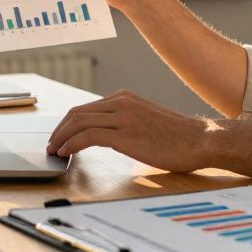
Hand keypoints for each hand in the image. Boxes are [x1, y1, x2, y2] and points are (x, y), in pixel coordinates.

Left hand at [46, 90, 214, 173]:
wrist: (200, 139)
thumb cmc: (178, 136)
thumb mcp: (146, 120)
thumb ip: (126, 122)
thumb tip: (106, 137)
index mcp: (124, 98)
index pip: (85, 108)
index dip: (67, 123)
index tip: (59, 137)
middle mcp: (121, 102)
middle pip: (76, 112)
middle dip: (59, 129)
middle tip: (51, 145)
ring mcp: (123, 117)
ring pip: (78, 122)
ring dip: (61, 137)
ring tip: (54, 151)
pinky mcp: (126, 134)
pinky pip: (88, 136)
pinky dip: (72, 144)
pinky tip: (67, 154)